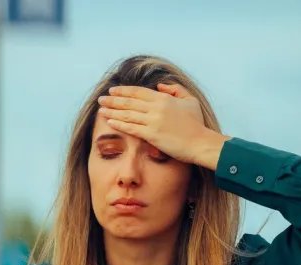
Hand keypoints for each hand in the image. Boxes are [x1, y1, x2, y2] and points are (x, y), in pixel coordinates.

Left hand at [97, 84, 227, 168]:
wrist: (200, 142)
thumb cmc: (196, 124)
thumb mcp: (189, 101)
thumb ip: (175, 90)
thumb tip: (160, 85)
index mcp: (163, 98)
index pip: (138, 92)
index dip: (123, 91)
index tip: (112, 91)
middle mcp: (156, 108)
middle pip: (129, 102)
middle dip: (113, 100)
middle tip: (101, 99)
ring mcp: (153, 121)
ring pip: (128, 114)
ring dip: (112, 111)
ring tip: (101, 110)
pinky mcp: (152, 135)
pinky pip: (131, 128)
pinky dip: (119, 124)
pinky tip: (110, 122)